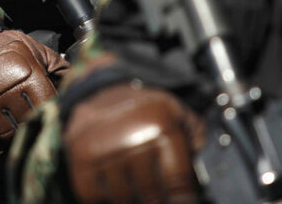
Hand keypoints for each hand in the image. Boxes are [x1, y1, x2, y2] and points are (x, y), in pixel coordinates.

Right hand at [0, 3, 66, 153]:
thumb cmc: (4, 45)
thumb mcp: (34, 48)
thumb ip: (57, 64)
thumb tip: (79, 78)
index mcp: (29, 76)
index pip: (47, 107)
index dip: (51, 115)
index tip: (51, 119)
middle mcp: (9, 92)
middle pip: (28, 124)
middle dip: (33, 128)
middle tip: (34, 131)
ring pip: (8, 135)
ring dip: (15, 140)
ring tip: (18, 138)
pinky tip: (0, 146)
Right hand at [64, 84, 203, 203]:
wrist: (99, 90)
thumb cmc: (142, 108)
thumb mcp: (176, 112)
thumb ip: (196, 138)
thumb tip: (201, 173)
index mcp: (160, 125)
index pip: (178, 184)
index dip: (183, 201)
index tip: (184, 203)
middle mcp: (132, 136)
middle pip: (152, 195)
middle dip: (159, 201)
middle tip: (160, 198)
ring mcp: (103, 148)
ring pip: (125, 198)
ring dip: (134, 200)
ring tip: (140, 193)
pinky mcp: (80, 158)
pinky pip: (94, 196)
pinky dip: (106, 200)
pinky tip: (117, 193)